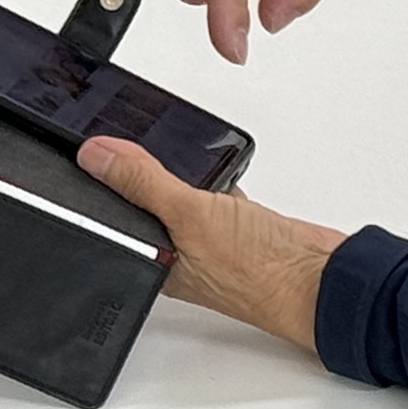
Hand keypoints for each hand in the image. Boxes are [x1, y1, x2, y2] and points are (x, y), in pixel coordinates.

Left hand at [79, 137, 346, 349]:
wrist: (322, 277)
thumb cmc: (260, 274)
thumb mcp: (189, 218)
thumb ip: (143, 183)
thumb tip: (97, 157)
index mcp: (155, 261)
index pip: (113, 217)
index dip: (98, 185)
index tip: (85, 147)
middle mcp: (180, 251)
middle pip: (143, 201)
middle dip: (133, 170)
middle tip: (117, 131)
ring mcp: (210, 236)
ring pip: (178, 191)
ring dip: (174, 168)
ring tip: (160, 137)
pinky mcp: (239, 221)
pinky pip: (212, 188)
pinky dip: (211, 171)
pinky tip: (211, 157)